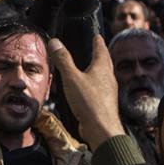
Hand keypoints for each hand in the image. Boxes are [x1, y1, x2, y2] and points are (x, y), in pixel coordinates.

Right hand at [48, 35, 125, 149]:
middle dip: (101, 54)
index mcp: (102, 68)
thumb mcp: (71, 78)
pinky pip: (100, 89)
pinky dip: (95, 84)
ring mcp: (108, 91)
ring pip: (104, 76)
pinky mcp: (104, 102)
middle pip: (105, 62)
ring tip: (92, 68)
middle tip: (97, 49)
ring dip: (99, 70)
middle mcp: (108, 78)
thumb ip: (63, 60)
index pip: (101, 49)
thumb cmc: (90, 102)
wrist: (101, 128)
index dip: (98, 42)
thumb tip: (55, 43)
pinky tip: (89, 90)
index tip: (97, 36)